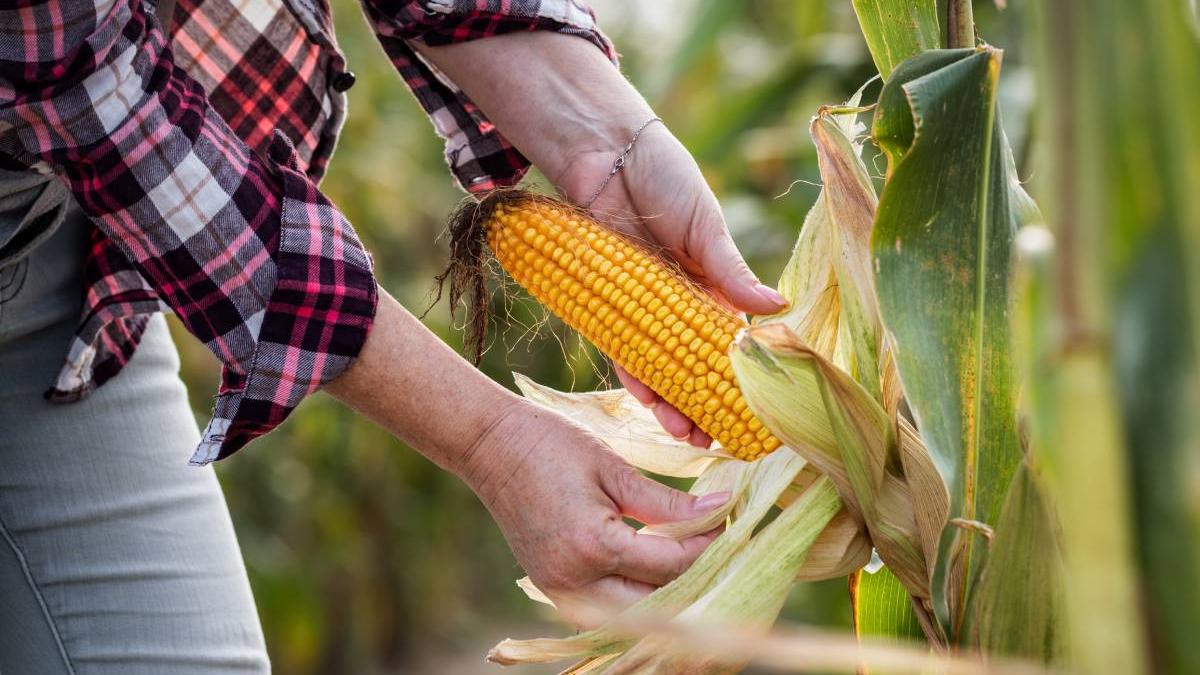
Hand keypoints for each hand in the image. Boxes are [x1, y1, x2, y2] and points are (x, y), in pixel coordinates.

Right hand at [462, 398, 729, 627]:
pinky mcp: (552, 587)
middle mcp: (575, 581)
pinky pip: (605, 608)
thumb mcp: (613, 467)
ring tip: (695, 561)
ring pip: (631, 615)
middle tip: (721, 547)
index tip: (733, 522)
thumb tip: (720, 510)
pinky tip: (656, 572)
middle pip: (655, 602)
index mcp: (593, 545)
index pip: (670, 564)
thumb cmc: (549, 444)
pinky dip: (635, 596)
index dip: (708, 545)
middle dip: (694, 579)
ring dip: (666, 595)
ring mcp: (559, 590)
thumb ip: (666, 501)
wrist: (488, 446)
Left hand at [553, 124, 787, 446]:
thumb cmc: (663, 176)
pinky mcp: (606, 303)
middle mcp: (677, 302)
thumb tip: (777, 308)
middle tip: (716, 440)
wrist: (604, 154)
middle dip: (705, 404)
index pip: (730, 342)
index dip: (741, 378)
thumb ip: (731, 270)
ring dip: (671, 402)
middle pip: (693, 364)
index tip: (753, 411)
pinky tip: (648, 403)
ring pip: (659, 366)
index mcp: (711, 284)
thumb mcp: (704, 224)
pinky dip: (635, 376)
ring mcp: (641, 306)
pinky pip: (621, 349)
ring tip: (684, 433)